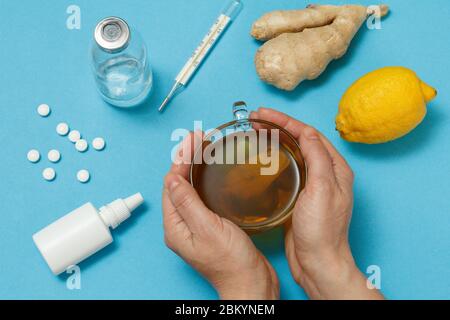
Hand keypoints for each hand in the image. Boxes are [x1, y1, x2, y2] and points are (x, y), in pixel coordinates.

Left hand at [162, 132, 278, 299]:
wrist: (251, 284)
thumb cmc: (231, 263)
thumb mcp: (207, 228)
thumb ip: (188, 203)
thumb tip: (171, 178)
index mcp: (175, 226)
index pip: (172, 184)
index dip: (181, 159)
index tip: (192, 140)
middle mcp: (181, 225)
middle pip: (178, 184)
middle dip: (186, 158)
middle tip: (198, 137)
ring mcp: (194, 226)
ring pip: (189, 188)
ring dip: (194, 166)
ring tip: (203, 146)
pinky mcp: (208, 227)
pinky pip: (201, 197)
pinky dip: (204, 180)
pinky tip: (212, 171)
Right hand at [252, 108, 383, 299]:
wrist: (317, 262)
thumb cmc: (322, 231)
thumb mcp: (322, 190)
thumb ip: (317, 158)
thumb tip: (307, 132)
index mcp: (335, 169)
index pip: (309, 134)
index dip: (285, 121)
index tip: (264, 114)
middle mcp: (325, 174)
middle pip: (300, 140)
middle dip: (279, 126)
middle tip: (256, 119)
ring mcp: (312, 185)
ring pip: (293, 153)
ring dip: (276, 140)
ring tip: (257, 132)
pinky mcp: (300, 196)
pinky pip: (287, 170)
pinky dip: (274, 159)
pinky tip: (263, 158)